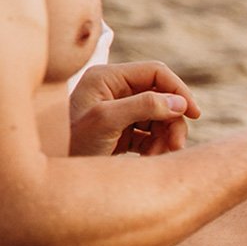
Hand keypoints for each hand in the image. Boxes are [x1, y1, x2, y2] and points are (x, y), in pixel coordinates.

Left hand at [68, 61, 201, 156]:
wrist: (53, 173)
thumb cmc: (70, 143)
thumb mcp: (106, 121)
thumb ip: (144, 105)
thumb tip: (179, 102)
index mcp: (107, 78)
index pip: (156, 73)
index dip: (178, 90)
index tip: (194, 114)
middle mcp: (113, 90)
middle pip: (161, 97)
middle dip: (172, 121)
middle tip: (177, 145)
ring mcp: (118, 110)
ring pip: (159, 117)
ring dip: (166, 137)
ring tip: (160, 156)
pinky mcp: (120, 131)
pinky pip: (150, 133)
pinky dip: (156, 146)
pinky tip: (149, 158)